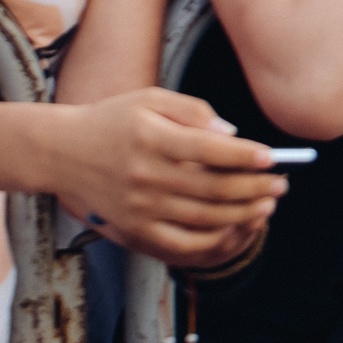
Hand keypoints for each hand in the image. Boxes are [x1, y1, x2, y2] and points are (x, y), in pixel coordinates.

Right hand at [52, 89, 288, 264]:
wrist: (61, 153)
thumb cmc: (113, 120)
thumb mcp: (150, 98)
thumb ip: (193, 111)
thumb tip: (232, 134)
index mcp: (152, 137)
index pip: (210, 151)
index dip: (246, 156)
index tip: (272, 157)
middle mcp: (146, 175)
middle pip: (213, 188)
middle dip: (254, 188)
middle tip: (281, 184)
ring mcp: (139, 207)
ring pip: (203, 218)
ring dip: (242, 214)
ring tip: (266, 206)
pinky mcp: (134, 230)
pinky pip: (181, 244)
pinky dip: (213, 240)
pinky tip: (233, 229)